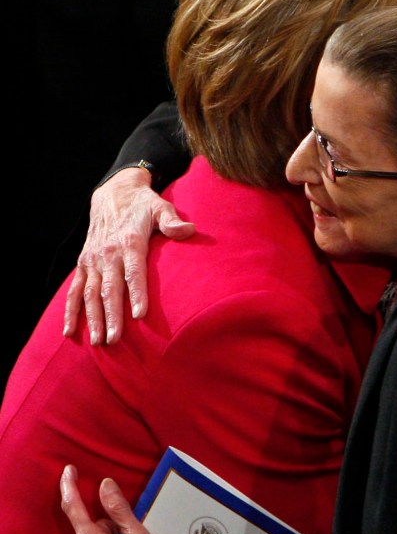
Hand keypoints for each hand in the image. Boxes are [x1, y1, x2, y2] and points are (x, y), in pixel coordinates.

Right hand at [63, 167, 195, 344]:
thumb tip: (189, 229)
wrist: (113, 192)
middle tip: (114, 340)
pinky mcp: (83, 264)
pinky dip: (71, 311)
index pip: (133, 272)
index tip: (140, 315)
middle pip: (110, 289)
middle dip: (112, 315)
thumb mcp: (159, 206)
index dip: (137, 293)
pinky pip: (74, 290)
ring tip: (98, 342)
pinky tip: (71, 331)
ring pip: (90, 293)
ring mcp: (93, 260)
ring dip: (92, 318)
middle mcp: (108, 254)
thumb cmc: (142, 204)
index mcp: (129, 242)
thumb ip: (171, 220)